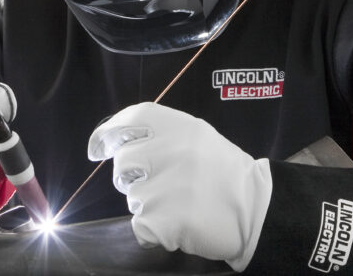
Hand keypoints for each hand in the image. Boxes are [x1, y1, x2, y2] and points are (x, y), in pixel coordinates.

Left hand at [87, 102, 271, 271]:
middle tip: (159, 183)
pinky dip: (154, 231)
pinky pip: (140, 227)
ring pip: (132, 198)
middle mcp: (168, 151)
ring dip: (148, 204)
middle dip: (132, 177)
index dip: (106, 134)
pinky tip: (178, 223)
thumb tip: (115, 141)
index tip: (97, 149)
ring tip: (178, 202)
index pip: (128, 121)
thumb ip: (161, 133)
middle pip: (122, 164)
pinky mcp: (164, 221)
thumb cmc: (223, 171)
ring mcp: (165, 187)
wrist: (255, 208)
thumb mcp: (196, 136)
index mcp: (177, 126)